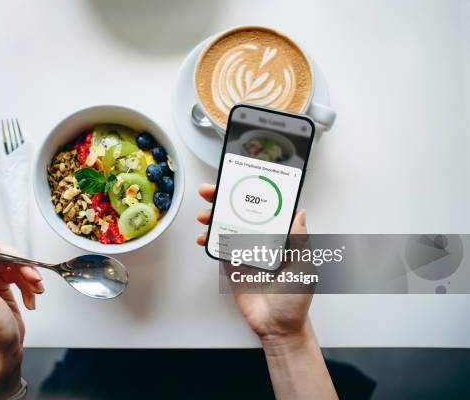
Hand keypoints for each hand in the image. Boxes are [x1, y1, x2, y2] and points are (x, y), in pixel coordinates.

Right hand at [196, 184, 310, 353]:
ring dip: (213, 217)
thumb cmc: (296, 298)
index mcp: (280, 236)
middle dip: (223, 199)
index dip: (251, 193)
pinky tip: (203, 237)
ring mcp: (245, 251)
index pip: (264, 208)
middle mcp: (261, 239)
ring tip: (204, 215)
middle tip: (210, 191)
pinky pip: (218, 247)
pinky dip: (208, 240)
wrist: (277, 327)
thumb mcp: (304, 267)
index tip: (238, 182)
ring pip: (226, 226)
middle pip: (240, 213)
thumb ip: (300, 240)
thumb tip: (300, 213)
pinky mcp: (232, 264)